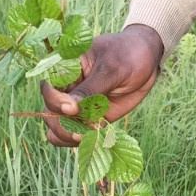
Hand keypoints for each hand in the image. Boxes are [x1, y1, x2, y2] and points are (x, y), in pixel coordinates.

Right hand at [41, 24, 163, 146]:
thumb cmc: (128, 55)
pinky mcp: (88, 118)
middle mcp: (66, 87)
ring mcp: (76, 104)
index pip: (47, 87)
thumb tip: (68, 108)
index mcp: (65, 67)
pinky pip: (74, 134)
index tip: (72, 108)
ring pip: (58, 128)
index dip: (55, 101)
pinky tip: (98, 135)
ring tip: (94, 132)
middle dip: (63, 124)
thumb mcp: (111, 69)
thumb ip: (90, 90)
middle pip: (49, 112)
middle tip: (83, 130)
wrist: (147, 61)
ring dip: (71, 135)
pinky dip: (82, 140)